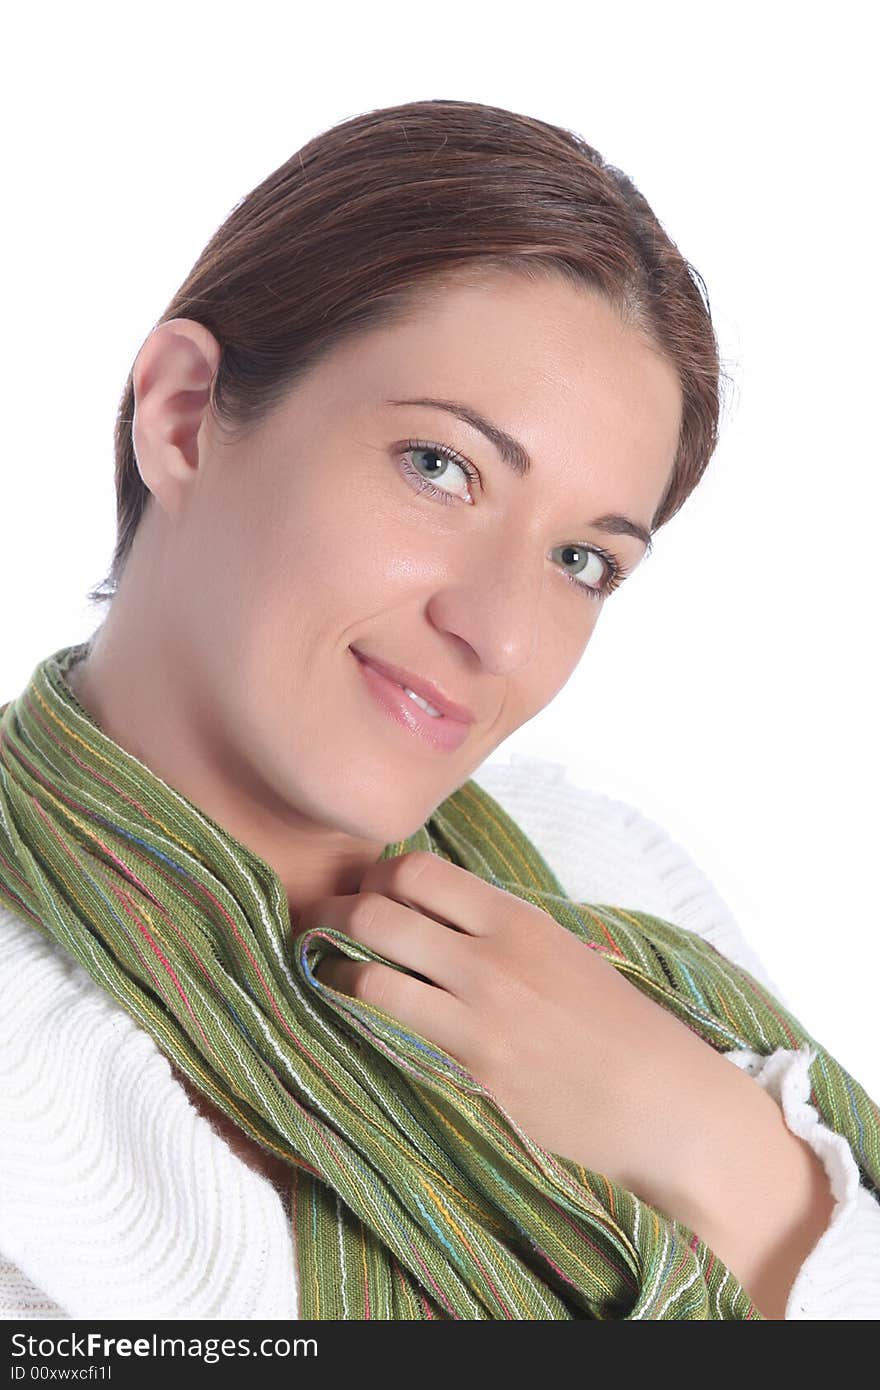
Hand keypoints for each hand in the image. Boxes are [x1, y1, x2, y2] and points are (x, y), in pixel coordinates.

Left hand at [300, 848, 727, 1199]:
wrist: (662, 1103)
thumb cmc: (614, 1027)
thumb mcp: (560, 951)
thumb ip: (496, 929)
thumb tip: (426, 910)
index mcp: (517, 920)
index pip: (415, 871)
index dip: (375, 878)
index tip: (364, 894)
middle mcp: (492, 961)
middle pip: (376, 914)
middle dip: (332, 917)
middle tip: (317, 928)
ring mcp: (477, 1021)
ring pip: (368, 977)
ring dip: (334, 975)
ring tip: (326, 979)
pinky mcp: (470, 1077)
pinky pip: (389, 1040)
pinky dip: (359, 1027)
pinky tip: (350, 1028)